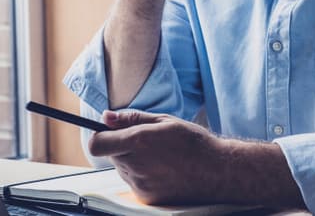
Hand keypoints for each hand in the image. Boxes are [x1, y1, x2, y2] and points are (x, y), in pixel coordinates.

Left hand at [87, 110, 231, 204]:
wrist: (217, 172)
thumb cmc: (194, 143)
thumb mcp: (164, 120)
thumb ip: (131, 118)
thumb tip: (106, 117)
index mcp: (139, 142)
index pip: (97, 143)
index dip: (99, 136)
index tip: (107, 132)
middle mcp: (136, 165)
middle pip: (111, 154)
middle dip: (121, 145)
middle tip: (146, 141)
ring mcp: (140, 185)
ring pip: (122, 168)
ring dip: (132, 160)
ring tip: (159, 156)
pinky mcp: (147, 198)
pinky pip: (133, 182)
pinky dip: (141, 174)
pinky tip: (162, 170)